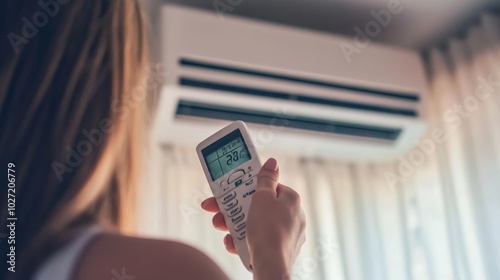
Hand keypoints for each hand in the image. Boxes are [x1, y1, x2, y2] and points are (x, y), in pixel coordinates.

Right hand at [201, 158, 305, 278]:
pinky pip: (258, 241)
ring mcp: (287, 235)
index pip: (268, 187)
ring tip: (221, 227)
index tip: (231, 190)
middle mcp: (292, 217)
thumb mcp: (263, 197)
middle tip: (217, 209)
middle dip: (235, 209)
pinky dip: (244, 240)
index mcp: (291, 200)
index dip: (247, 188)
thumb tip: (272, 162)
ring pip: (256, 225)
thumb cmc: (268, 230)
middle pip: (258, 207)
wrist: (271, 266)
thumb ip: (266, 179)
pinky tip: (232, 243)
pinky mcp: (279, 251)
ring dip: (235, 225)